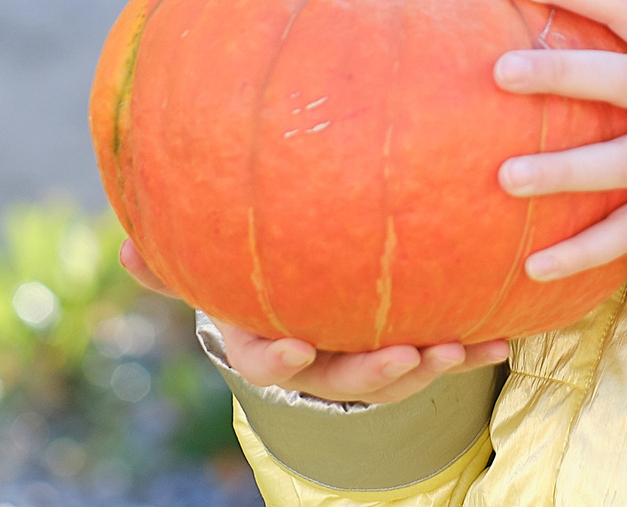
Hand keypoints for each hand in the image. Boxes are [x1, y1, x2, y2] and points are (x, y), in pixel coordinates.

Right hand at [120, 243, 508, 405]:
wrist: (295, 312)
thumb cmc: (250, 281)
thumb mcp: (211, 274)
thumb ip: (171, 266)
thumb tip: (124, 250)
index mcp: (267, 340)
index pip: (267, 359)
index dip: (280, 358)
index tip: (296, 348)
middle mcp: (318, 359)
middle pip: (344, 377)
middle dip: (377, 371)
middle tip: (406, 354)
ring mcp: (363, 358)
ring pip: (398, 372)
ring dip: (431, 363)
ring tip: (459, 347)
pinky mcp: (406, 348)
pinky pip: (441, 352)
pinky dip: (471, 348)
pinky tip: (502, 335)